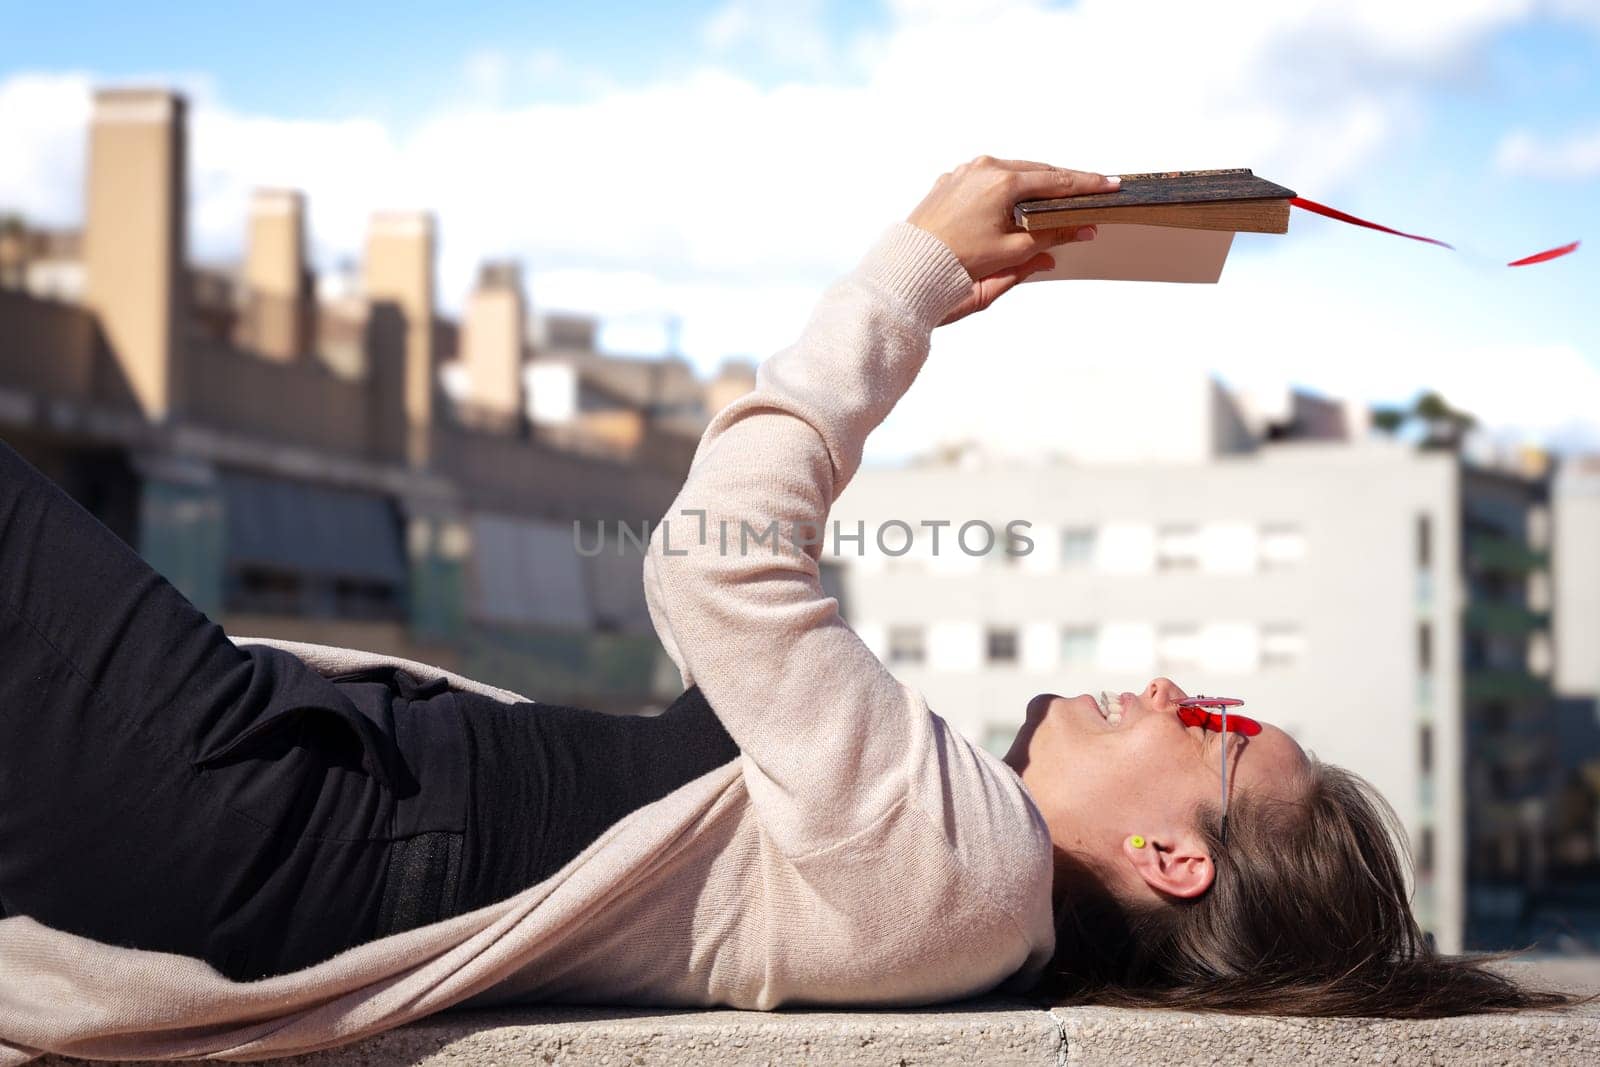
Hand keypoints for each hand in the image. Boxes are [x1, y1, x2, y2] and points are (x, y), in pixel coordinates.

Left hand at [906, 156, 1117, 325]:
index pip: (1056, 181)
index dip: (1086, 185)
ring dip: (1034, 183)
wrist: (908, 270)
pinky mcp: (948, 182)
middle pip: (1036, 171)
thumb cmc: (953, 264)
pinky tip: (1017, 201)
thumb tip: (1083, 229)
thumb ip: (1052, 236)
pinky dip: (1006, 187)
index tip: (1109, 184)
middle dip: (1063, 182)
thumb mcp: (1013, 254)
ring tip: (1056, 197)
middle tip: (1090, 189)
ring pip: (1011, 172)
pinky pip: (987, 178)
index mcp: (1002, 181)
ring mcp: (963, 172)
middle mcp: (982, 168)